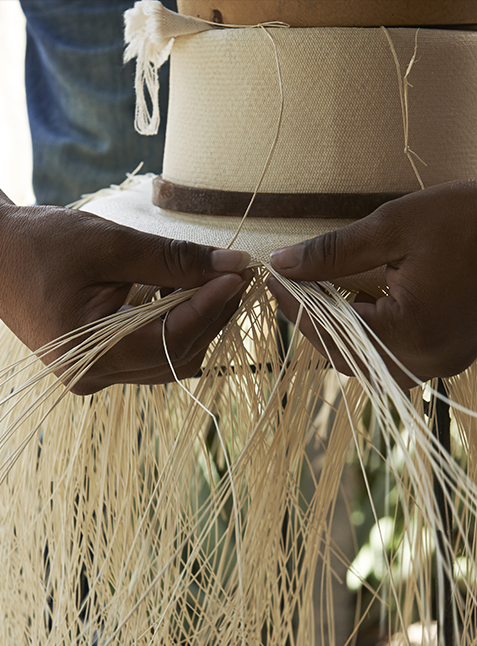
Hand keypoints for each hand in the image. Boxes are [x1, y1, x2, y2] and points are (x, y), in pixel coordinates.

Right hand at [0, 195, 250, 393]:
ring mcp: (99, 375)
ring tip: (214, 281)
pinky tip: (183, 293)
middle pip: (178, 355)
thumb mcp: (109, 244)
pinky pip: (154, 354)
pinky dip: (175, 326)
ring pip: (172, 360)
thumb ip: (171, 259)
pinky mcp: (103, 365)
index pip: (171, 339)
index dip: (210, 307)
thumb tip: (230, 264)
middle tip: (234, 273)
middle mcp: (96, 375)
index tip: (238, 275)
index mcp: (89, 352)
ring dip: (198, 323)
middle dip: (211, 315)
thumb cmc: (41, 243)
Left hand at [268, 165, 476, 389]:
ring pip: (372, 364)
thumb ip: (334, 254)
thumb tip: (283, 265)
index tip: (273, 277)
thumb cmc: (472, 216)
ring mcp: (444, 364)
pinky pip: (400, 360)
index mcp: (408, 332)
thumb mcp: (393, 227)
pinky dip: (375, 338)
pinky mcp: (456, 356)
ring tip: (325, 296)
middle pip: (347, 357)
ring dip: (344, 336)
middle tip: (294, 287)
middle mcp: (426, 361)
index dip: (295, 304)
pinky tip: (364, 306)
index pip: (330, 330)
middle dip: (316, 325)